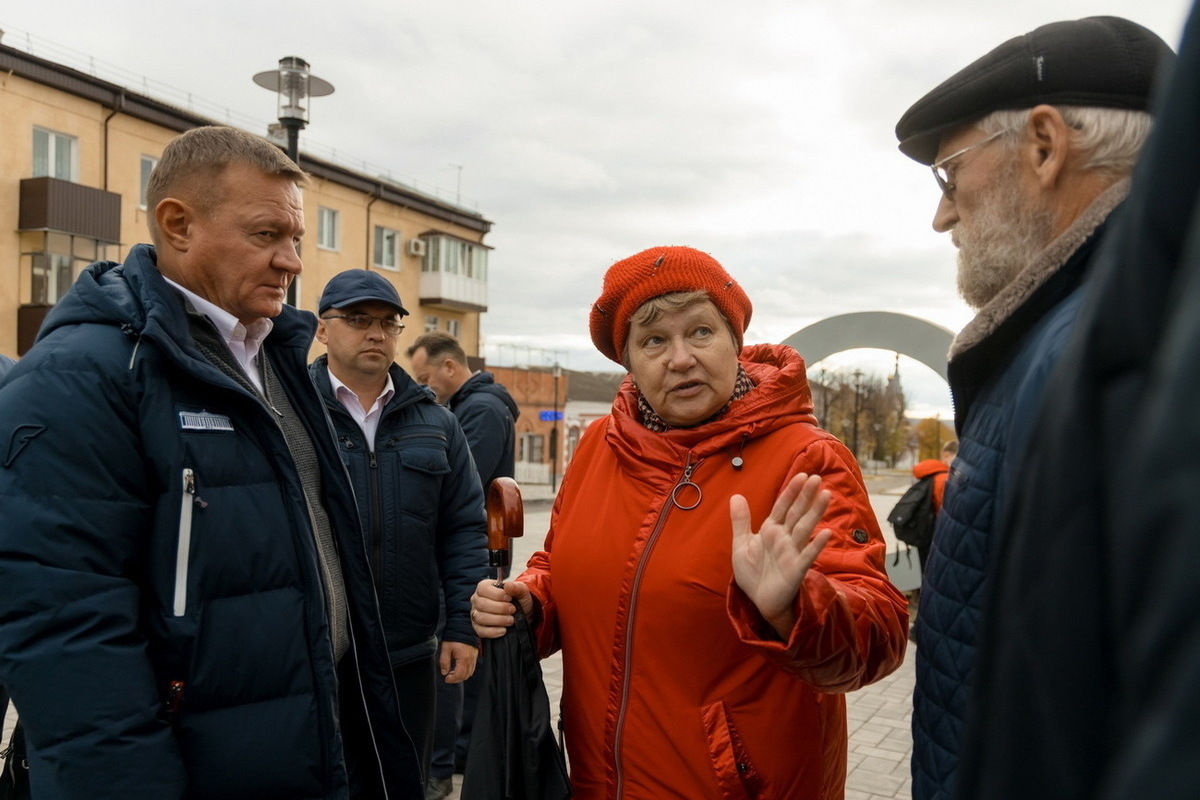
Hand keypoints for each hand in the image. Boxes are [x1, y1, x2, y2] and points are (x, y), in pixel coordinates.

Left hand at [439, 640, 478, 683]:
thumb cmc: (454, 636)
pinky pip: (472, 667)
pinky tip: (460, 668)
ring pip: (470, 672)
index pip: (459, 675)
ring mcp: (474, 657)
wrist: (463, 625)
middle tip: (449, 677)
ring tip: (453, 673)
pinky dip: (466, 671)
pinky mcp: (475, 654)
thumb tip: (444, 672)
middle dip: (456, 679)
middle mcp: (471, 659)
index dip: (452, 679)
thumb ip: (444, 662)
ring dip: (462, 676)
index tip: (446, 679)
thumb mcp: (446, 648)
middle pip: (465, 675)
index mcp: (463, 658)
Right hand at [470, 578, 533, 638]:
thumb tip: (507, 585)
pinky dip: (493, 632)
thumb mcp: (522, 592)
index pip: (483, 589)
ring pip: (480, 618)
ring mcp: (476, 614)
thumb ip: (516, 587)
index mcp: (485, 587)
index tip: (510, 598)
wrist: (524, 616)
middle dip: (500, 608)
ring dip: (498, 620)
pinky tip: (504, 630)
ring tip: (511, 620)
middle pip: (481, 604)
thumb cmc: (519, 601)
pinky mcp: (478, 628)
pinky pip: (481, 631)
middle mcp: (477, 600)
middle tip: (512, 610)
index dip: (497, 594)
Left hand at [731, 472, 832, 638]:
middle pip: (797, 513)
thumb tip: (737, 495)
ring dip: (815, 512)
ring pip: (805, 528)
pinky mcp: (796, 569)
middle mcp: (784, 538)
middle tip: (817, 478)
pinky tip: (826, 533)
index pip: (782, 506)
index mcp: (771, 530)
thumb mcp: (741, 544)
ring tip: (826, 495)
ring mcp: (792, 552)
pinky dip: (816, 545)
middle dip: (806, 496)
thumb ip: (741, 521)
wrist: (757, 600)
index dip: (791, 491)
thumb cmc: (753, 573)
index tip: (801, 475)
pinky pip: (807, 555)